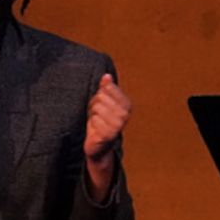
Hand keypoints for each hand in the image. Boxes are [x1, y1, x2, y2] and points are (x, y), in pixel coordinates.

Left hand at [84, 73, 131, 199]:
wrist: (98, 144)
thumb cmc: (100, 120)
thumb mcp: (103, 102)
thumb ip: (105, 88)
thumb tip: (106, 75)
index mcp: (127, 105)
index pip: (107, 88)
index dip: (99, 95)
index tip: (101, 104)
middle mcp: (125, 115)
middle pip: (101, 97)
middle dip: (94, 104)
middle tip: (97, 114)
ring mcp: (118, 125)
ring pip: (97, 108)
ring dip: (92, 114)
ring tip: (96, 121)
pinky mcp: (109, 134)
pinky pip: (94, 120)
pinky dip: (92, 124)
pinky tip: (95, 129)